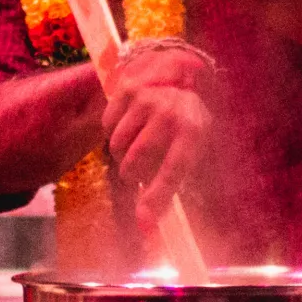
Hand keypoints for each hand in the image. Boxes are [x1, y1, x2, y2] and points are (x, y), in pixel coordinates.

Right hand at [103, 43, 212, 227]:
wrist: (181, 75)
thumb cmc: (186, 124)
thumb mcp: (193, 149)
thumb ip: (173, 183)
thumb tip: (146, 226)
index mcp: (194, 132)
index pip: (173, 171)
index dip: (157, 199)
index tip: (144, 224)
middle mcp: (171, 113)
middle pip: (135, 162)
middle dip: (132, 176)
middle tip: (137, 174)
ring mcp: (147, 99)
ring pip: (117, 146)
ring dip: (122, 155)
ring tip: (136, 146)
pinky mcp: (127, 89)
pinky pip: (107, 125)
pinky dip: (114, 133)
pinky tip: (130, 125)